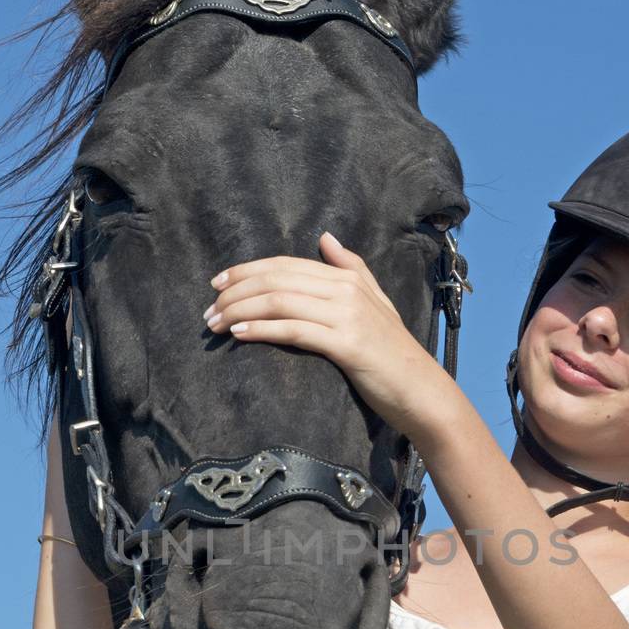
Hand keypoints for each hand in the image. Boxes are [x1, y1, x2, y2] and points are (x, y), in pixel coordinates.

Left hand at [201, 233, 453, 440]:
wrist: (420, 390)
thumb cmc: (392, 352)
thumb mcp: (376, 302)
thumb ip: (351, 268)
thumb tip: (326, 238)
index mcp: (348, 277)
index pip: (285, 265)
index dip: (247, 271)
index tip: (217, 284)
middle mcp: (347, 289)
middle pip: (277, 280)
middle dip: (236, 292)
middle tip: (209, 310)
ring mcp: (347, 316)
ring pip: (280, 302)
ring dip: (240, 311)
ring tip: (216, 325)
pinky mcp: (346, 344)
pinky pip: (294, 330)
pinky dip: (262, 329)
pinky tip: (240, 334)